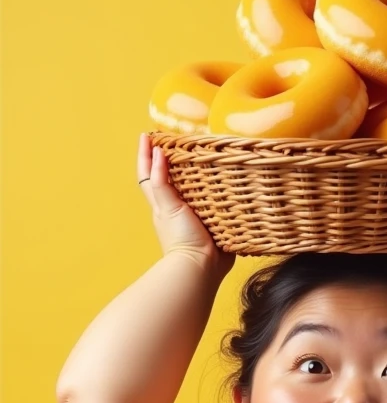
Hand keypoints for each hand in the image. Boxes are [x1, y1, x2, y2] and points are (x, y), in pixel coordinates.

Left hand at [137, 133, 234, 278]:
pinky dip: (215, 191)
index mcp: (163, 203)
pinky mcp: (212, 223)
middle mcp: (176, 208)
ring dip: (193, 173)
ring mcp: (195, 216)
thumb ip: (162, 182)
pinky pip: (213, 202)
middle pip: (168, 178)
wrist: (202, 268)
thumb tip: (158, 153)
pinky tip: (224, 183)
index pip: (149, 174)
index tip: (147, 135)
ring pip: (191, 189)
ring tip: (201, 155)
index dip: (146, 155)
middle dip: (169, 159)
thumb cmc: (182, 239)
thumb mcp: (168, 207)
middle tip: (174, 140)